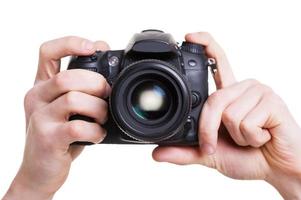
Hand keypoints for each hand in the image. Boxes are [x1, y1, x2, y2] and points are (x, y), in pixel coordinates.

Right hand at [4, 37, 109, 199]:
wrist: (40, 170)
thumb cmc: (60, 135)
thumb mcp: (67, 109)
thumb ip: (80, 88)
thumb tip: (105, 60)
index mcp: (42, 86)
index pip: (48, 52)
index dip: (71, 44)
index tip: (94, 48)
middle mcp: (37, 97)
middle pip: (69, 77)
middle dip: (97, 84)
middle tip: (107, 96)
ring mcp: (40, 117)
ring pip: (75, 99)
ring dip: (99, 110)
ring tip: (102, 119)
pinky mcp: (47, 138)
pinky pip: (79, 127)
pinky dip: (96, 132)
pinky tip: (97, 135)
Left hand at [153, 32, 300, 198]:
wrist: (276, 168)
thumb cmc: (247, 158)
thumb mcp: (210, 155)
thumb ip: (185, 152)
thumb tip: (157, 153)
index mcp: (229, 95)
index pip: (217, 62)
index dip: (205, 45)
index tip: (188, 36)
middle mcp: (243, 88)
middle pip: (213, 100)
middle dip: (211, 130)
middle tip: (224, 143)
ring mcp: (258, 92)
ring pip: (228, 114)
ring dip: (238, 136)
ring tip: (251, 137)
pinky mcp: (272, 101)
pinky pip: (246, 121)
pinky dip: (251, 138)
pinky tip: (263, 136)